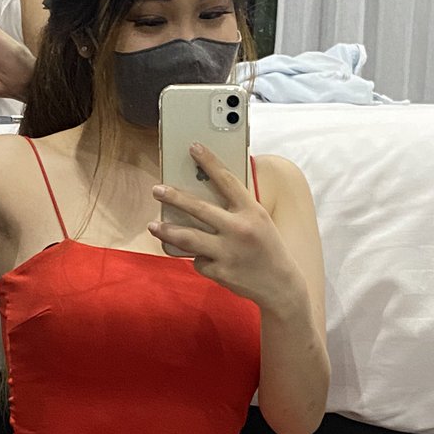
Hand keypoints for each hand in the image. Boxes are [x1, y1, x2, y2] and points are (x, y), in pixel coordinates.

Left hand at [149, 144, 298, 313]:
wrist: (280, 285)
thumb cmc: (266, 247)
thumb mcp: (259, 221)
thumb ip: (236, 208)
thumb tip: (201, 193)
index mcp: (252, 211)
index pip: (227, 180)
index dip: (209, 162)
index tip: (193, 147)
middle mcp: (240, 229)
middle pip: (199, 209)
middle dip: (174, 197)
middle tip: (156, 190)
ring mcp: (229, 252)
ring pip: (188, 237)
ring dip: (166, 231)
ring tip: (153, 225)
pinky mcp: (220, 272)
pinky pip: (197, 261)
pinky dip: (198, 259)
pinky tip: (206, 259)